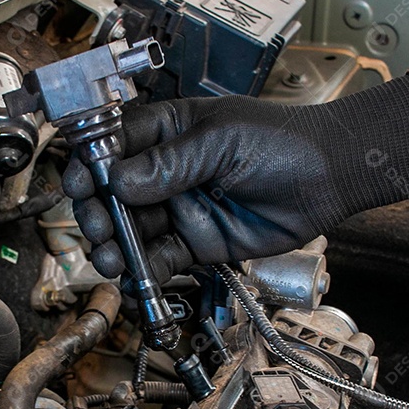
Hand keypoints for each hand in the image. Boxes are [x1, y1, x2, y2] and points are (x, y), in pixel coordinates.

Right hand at [63, 73, 408, 282]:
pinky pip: (160, 258)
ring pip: (132, 231)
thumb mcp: (221, 142)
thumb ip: (169, 163)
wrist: (328, 179)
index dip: (90, 167)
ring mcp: (179, 208)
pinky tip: (136, 276)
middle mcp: (166, 172)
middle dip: (99, 213)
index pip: (112, 147)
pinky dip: (145, 270)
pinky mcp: (196, 242)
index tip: (80, 186)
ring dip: (116, 247)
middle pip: (113, 195)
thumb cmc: (282, 143)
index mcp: (166, 132)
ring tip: (113, 259)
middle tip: (100, 229)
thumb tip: (120, 181)